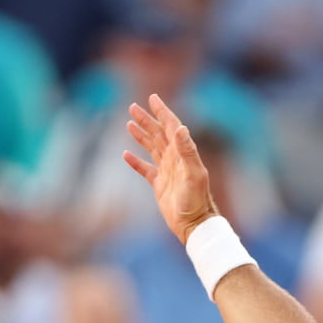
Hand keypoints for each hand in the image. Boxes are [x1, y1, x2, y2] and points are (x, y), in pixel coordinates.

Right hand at [124, 94, 218, 243]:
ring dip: (141, 135)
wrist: (193, 224)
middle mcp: (175, 159)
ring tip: (129, 123)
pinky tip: (125, 154)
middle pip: (158, 134)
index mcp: (183, 153)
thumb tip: (180, 128)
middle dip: (147, 120)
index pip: (171, 127)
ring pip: (151, 147)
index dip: (162, 112)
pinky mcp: (159, 185)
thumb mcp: (193, 174)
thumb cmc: (196, 200)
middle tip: (133, 107)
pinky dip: (135, 161)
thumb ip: (187, 151)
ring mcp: (166, 171)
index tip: (153, 98)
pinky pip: (145, 169)